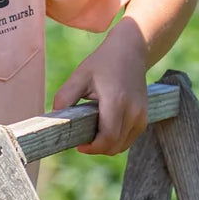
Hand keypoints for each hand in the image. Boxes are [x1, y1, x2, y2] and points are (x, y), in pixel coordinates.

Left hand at [52, 18, 148, 154]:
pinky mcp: (144, 117)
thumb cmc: (103, 62)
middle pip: (115, 146)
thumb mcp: (80, 76)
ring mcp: (142, 115)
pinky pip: (129, 139)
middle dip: (96, 148)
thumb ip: (65, 97)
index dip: (93, 148)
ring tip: (91, 134)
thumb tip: (53, 118)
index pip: (108, 138)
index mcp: (117, 101)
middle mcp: (133, 111)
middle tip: (81, 140)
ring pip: (122, 146)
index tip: (79, 146)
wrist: (130, 51)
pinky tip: (103, 130)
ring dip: (106, 146)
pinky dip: (116, 141)